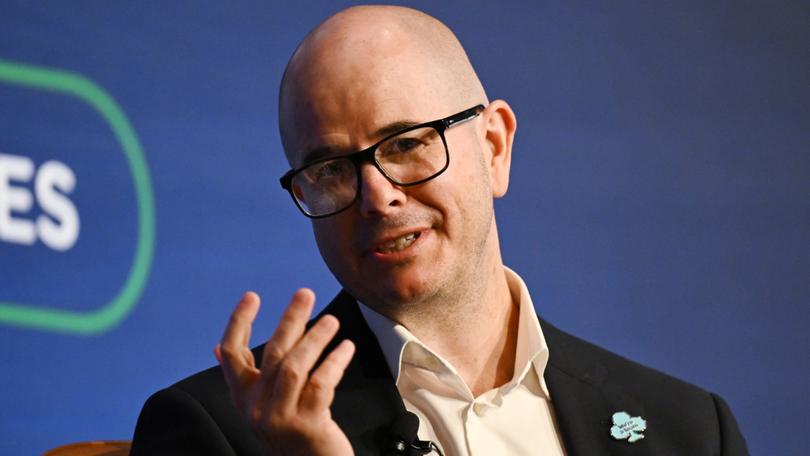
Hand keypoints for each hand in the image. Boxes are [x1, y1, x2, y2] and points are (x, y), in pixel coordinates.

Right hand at [215, 289, 355, 455]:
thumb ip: (246, 377)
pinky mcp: (306, 426)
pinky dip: (334, 362)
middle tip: (306, 293)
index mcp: (243, 398)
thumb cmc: (292, 431)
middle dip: (289, 319)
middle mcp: (256, 408)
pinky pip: (320, 384)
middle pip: (272, 353)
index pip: (232, 355)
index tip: (251, 296)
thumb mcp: (263, 404)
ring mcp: (280, 418)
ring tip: (332, 321)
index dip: (238, 323)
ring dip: (315, 339)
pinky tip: (346, 348)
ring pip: (294, 367)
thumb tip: (218, 348)